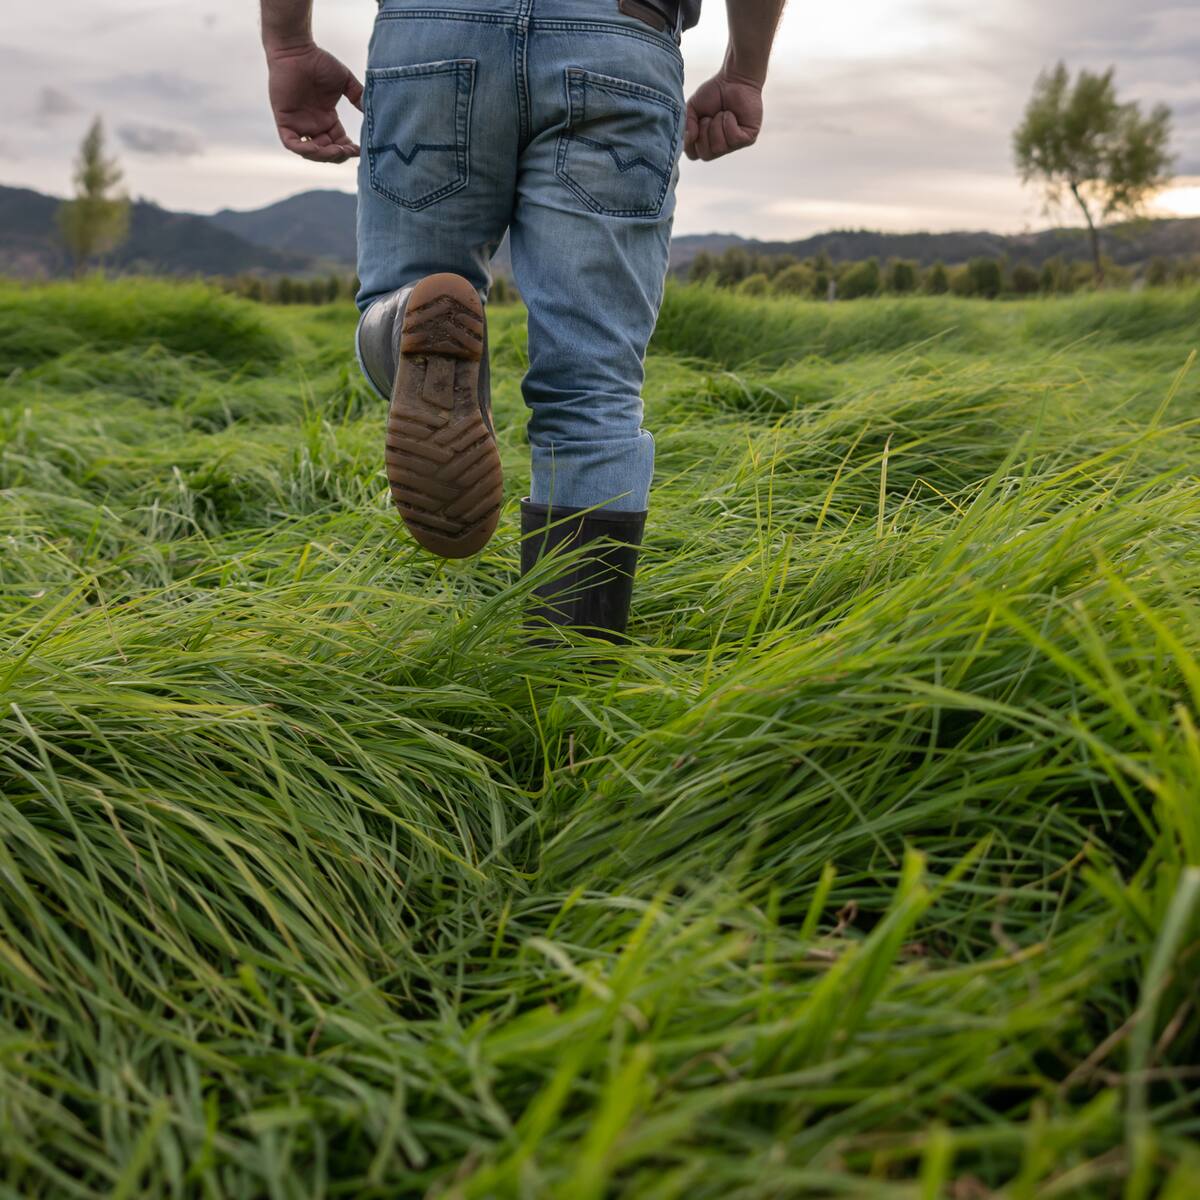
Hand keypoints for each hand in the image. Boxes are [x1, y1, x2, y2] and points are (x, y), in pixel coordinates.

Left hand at [266, 43, 362, 162]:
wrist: (296, 50)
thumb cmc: (318, 61)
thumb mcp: (344, 81)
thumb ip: (358, 96)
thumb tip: (372, 112)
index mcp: (326, 119)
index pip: (339, 143)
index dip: (349, 150)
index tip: (361, 149)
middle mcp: (313, 125)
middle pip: (327, 151)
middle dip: (339, 155)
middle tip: (349, 151)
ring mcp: (298, 124)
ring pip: (310, 152)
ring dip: (325, 156)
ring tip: (338, 150)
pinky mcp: (284, 121)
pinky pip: (292, 144)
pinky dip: (305, 150)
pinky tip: (318, 148)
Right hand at [684, 71, 762, 161]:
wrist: (734, 79)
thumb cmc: (714, 93)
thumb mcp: (692, 109)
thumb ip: (686, 125)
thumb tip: (688, 138)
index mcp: (705, 142)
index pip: (694, 155)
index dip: (691, 140)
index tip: (696, 122)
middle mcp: (720, 147)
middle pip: (706, 155)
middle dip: (704, 132)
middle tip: (709, 117)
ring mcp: (734, 145)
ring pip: (719, 148)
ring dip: (717, 126)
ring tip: (722, 113)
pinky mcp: (747, 138)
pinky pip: (734, 139)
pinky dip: (729, 123)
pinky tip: (732, 114)